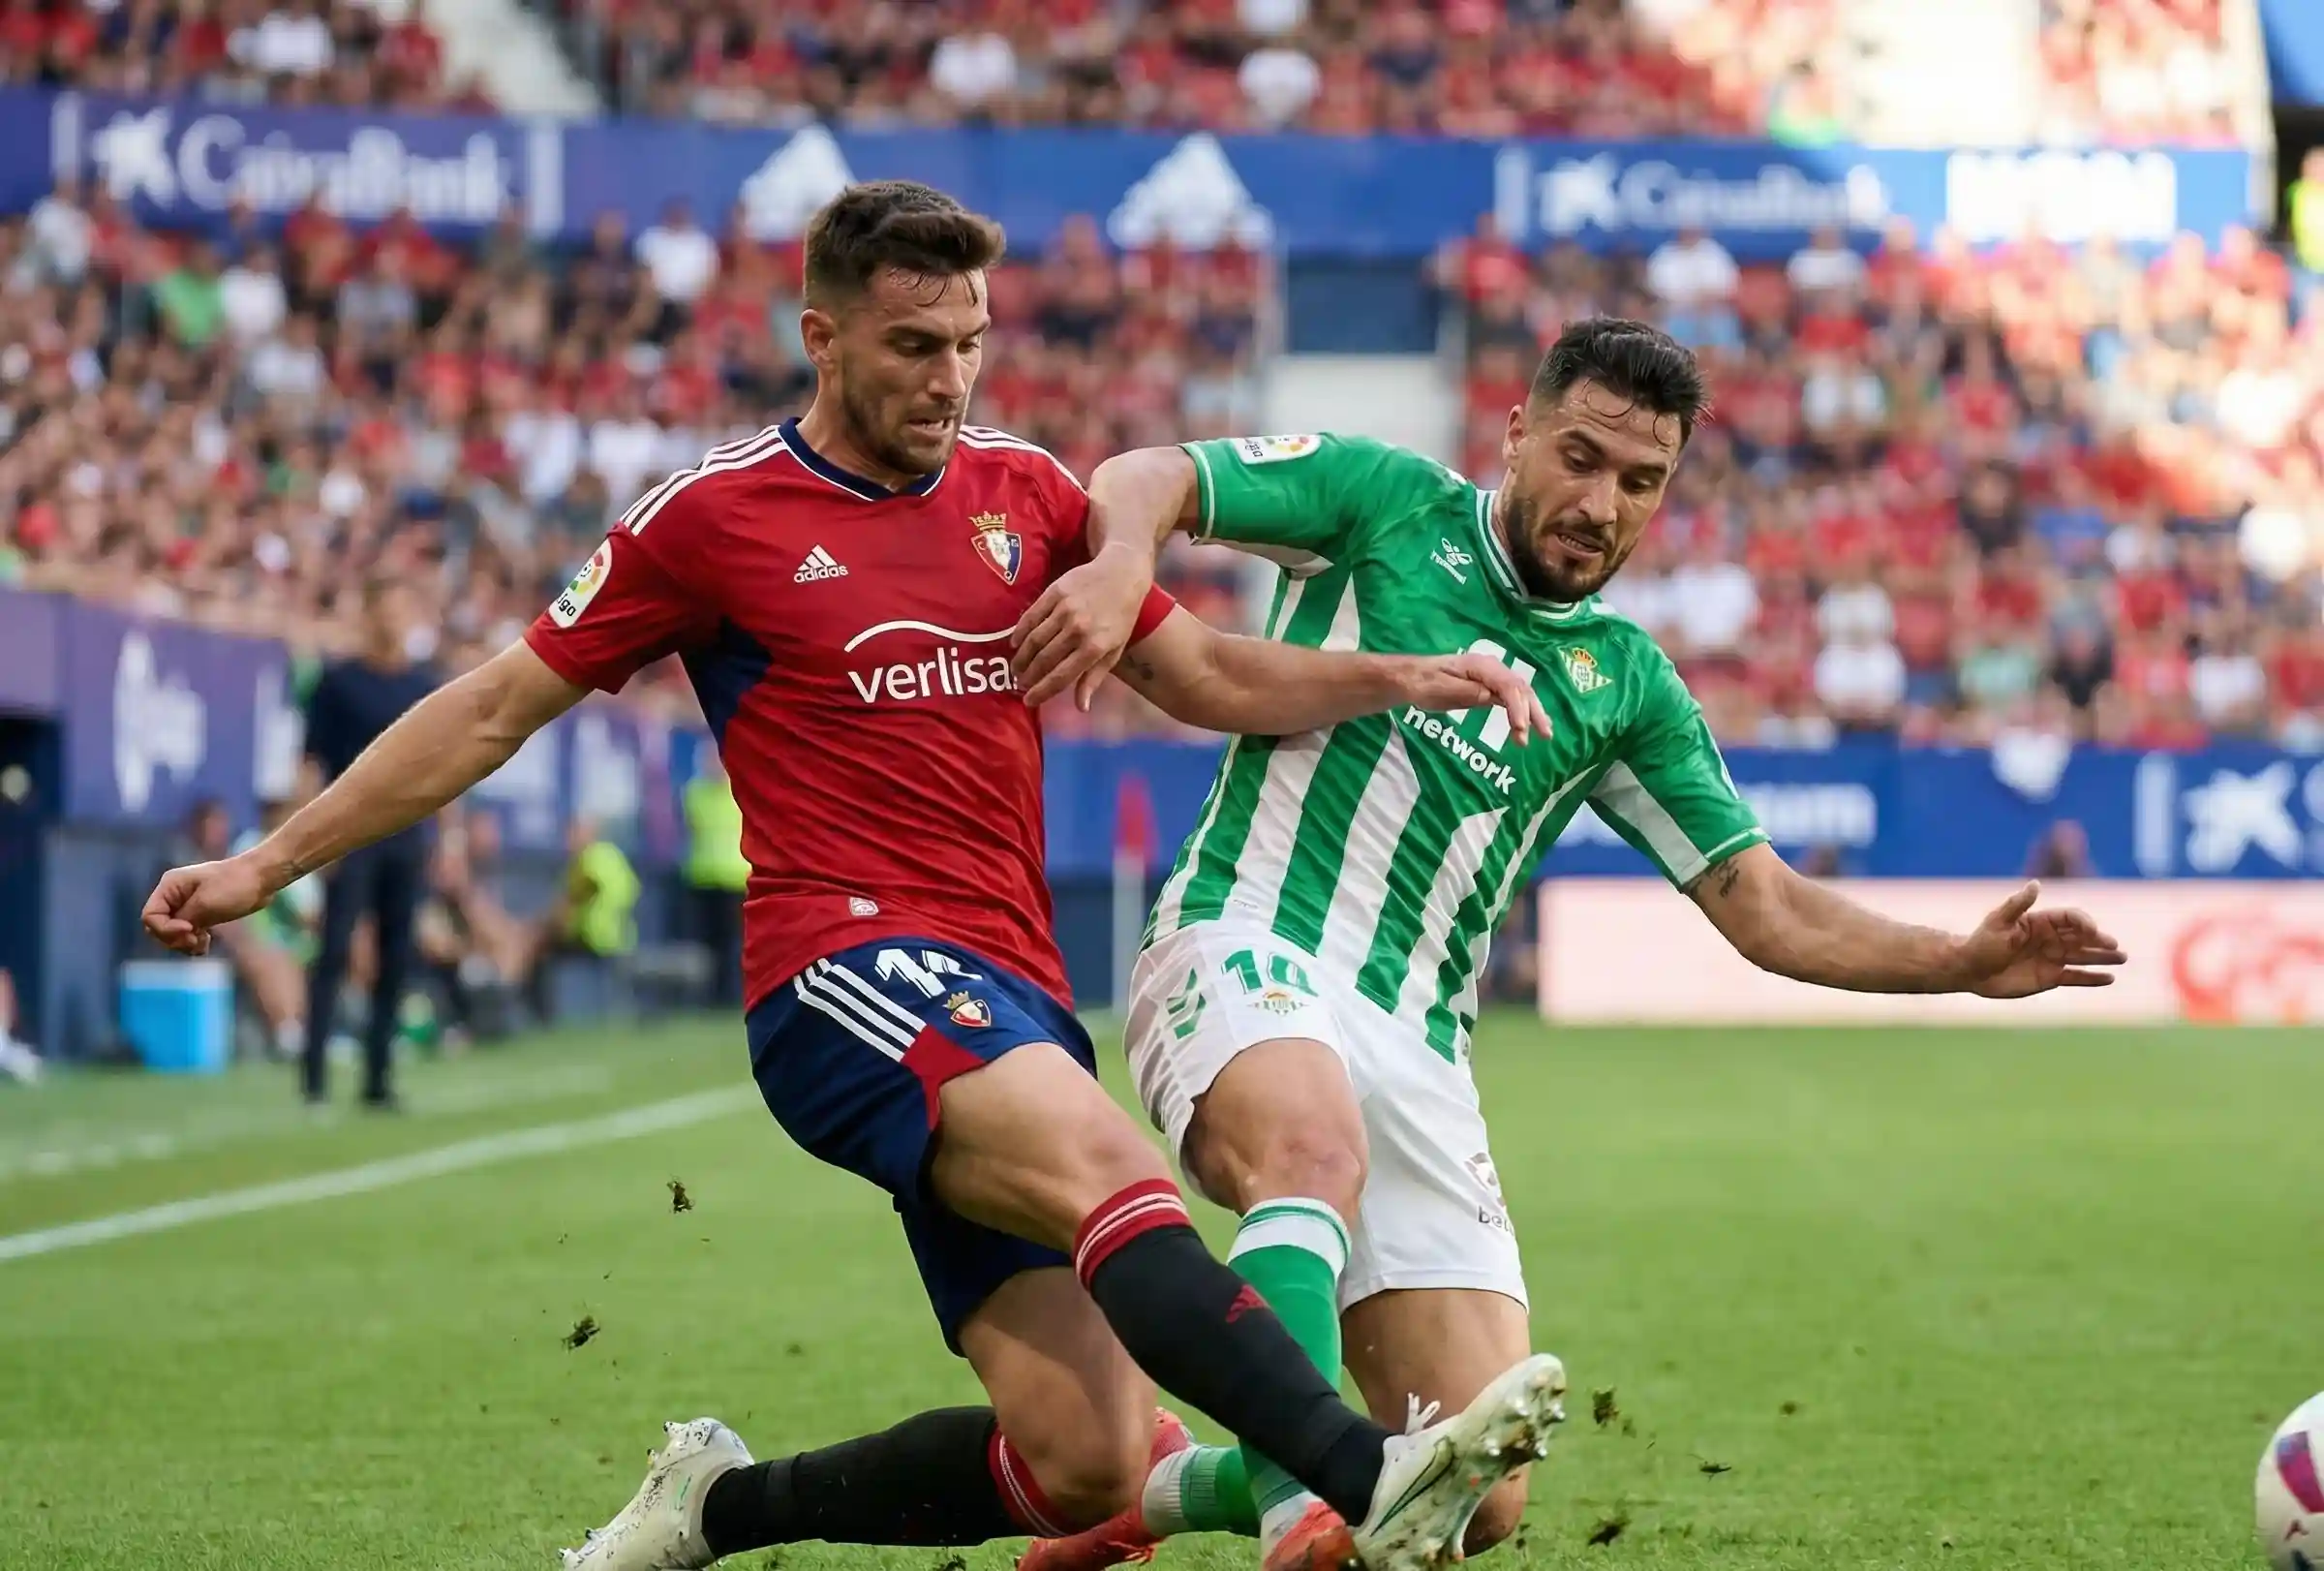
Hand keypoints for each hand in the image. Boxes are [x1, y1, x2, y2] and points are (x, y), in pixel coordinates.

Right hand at [141, 852, 279, 956]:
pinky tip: (206, 945)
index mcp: (170, 886)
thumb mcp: (205, 904)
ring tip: (203, 944)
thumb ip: (183, 920)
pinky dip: (194, 942)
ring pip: (173, 934)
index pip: (150, 916)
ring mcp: (188, 905)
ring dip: (185, 944)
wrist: (263, 878)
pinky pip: (188, 934)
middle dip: (175, 939)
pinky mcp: (202, 914)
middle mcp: (175, 895)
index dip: (165, 929)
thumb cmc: (236, 885)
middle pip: (159, 928)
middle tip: (197, 941)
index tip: (189, 930)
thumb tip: (173, 934)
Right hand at [1012, 542, 1153, 710]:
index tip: (1028, 701)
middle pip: (1044, 660)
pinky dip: (1020, 632)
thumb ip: (1094, 678)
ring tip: (1017, 668)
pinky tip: (1015, 643)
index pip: (1062, 676)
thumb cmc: (1121, 617)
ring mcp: (1065, 609)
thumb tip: (1081, 707)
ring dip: (1022, 658)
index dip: (1042, 691)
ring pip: (1034, 640)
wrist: (1121, 574)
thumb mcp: (1114, 650)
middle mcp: (1079, 629)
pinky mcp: (1055, 592)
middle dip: (1029, 676)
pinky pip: (1031, 616)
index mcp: (1095, 647)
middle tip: (1020, 684)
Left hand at [1398, 652, 1553, 744]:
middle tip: (1544, 735)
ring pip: (1520, 693)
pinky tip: (1530, 725)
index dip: (1517, 707)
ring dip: (1532, 713)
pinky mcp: (1490, 686)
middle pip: (1520, 688)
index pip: (1507, 686)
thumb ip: (1470, 692)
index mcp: (1481, 666)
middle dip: (1533, 712)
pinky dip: (1523, 711)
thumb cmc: (1425, 683)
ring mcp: (1492, 676)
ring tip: (1543, 734)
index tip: (1520, 729)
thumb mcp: (1444, 689)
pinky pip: (1511, 697)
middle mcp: (1492, 668)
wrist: (1413, 679)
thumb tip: (1493, 697)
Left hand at [1954, 881, 2127, 997]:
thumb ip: (2018, 904)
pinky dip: (2092, 978)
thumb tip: (2036, 883)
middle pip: (2082, 937)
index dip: (2083, 923)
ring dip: (2103, 958)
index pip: (2070, 918)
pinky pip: (2076, 977)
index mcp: (2040, 922)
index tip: (2093, 931)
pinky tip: (2109, 978)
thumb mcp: (1998, 921)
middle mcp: (2050, 939)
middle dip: (2100, 941)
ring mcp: (2052, 958)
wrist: (1969, 970)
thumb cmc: (1982, 942)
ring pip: (2084, 956)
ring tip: (2122, 959)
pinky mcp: (2050, 977)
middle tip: (2116, 947)